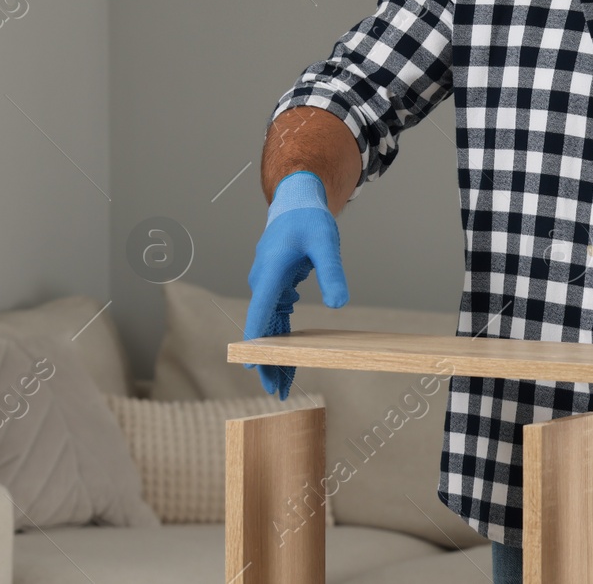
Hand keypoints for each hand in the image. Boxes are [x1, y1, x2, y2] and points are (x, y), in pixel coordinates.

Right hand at [243, 171, 348, 398]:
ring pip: (269, 326)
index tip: (253, 367)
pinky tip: (287, 357)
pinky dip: (281, 338)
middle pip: (262, 328)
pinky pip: (277, 317)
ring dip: (274, 354)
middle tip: (276, 390)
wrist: (296, 201)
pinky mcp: (277, 286)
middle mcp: (263, 281)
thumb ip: (332, 273)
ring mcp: (268, 285)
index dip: (256, 342)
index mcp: (270, 272)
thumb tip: (339, 304)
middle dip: (267, 360)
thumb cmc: (309, 219)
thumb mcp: (326, 243)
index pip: (259, 313)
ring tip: (282, 383)